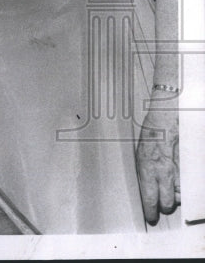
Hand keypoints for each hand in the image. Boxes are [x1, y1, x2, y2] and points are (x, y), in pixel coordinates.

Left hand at [136, 104, 179, 223]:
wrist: (169, 115)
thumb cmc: (153, 130)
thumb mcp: (141, 151)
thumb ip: (145, 170)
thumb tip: (147, 185)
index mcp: (147, 167)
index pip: (149, 198)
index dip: (150, 210)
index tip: (151, 216)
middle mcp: (164, 172)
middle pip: (168, 203)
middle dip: (166, 205)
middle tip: (164, 202)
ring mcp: (179, 170)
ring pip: (181, 195)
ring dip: (178, 195)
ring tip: (174, 188)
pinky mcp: (190, 167)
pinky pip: (190, 185)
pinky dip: (188, 186)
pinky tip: (184, 180)